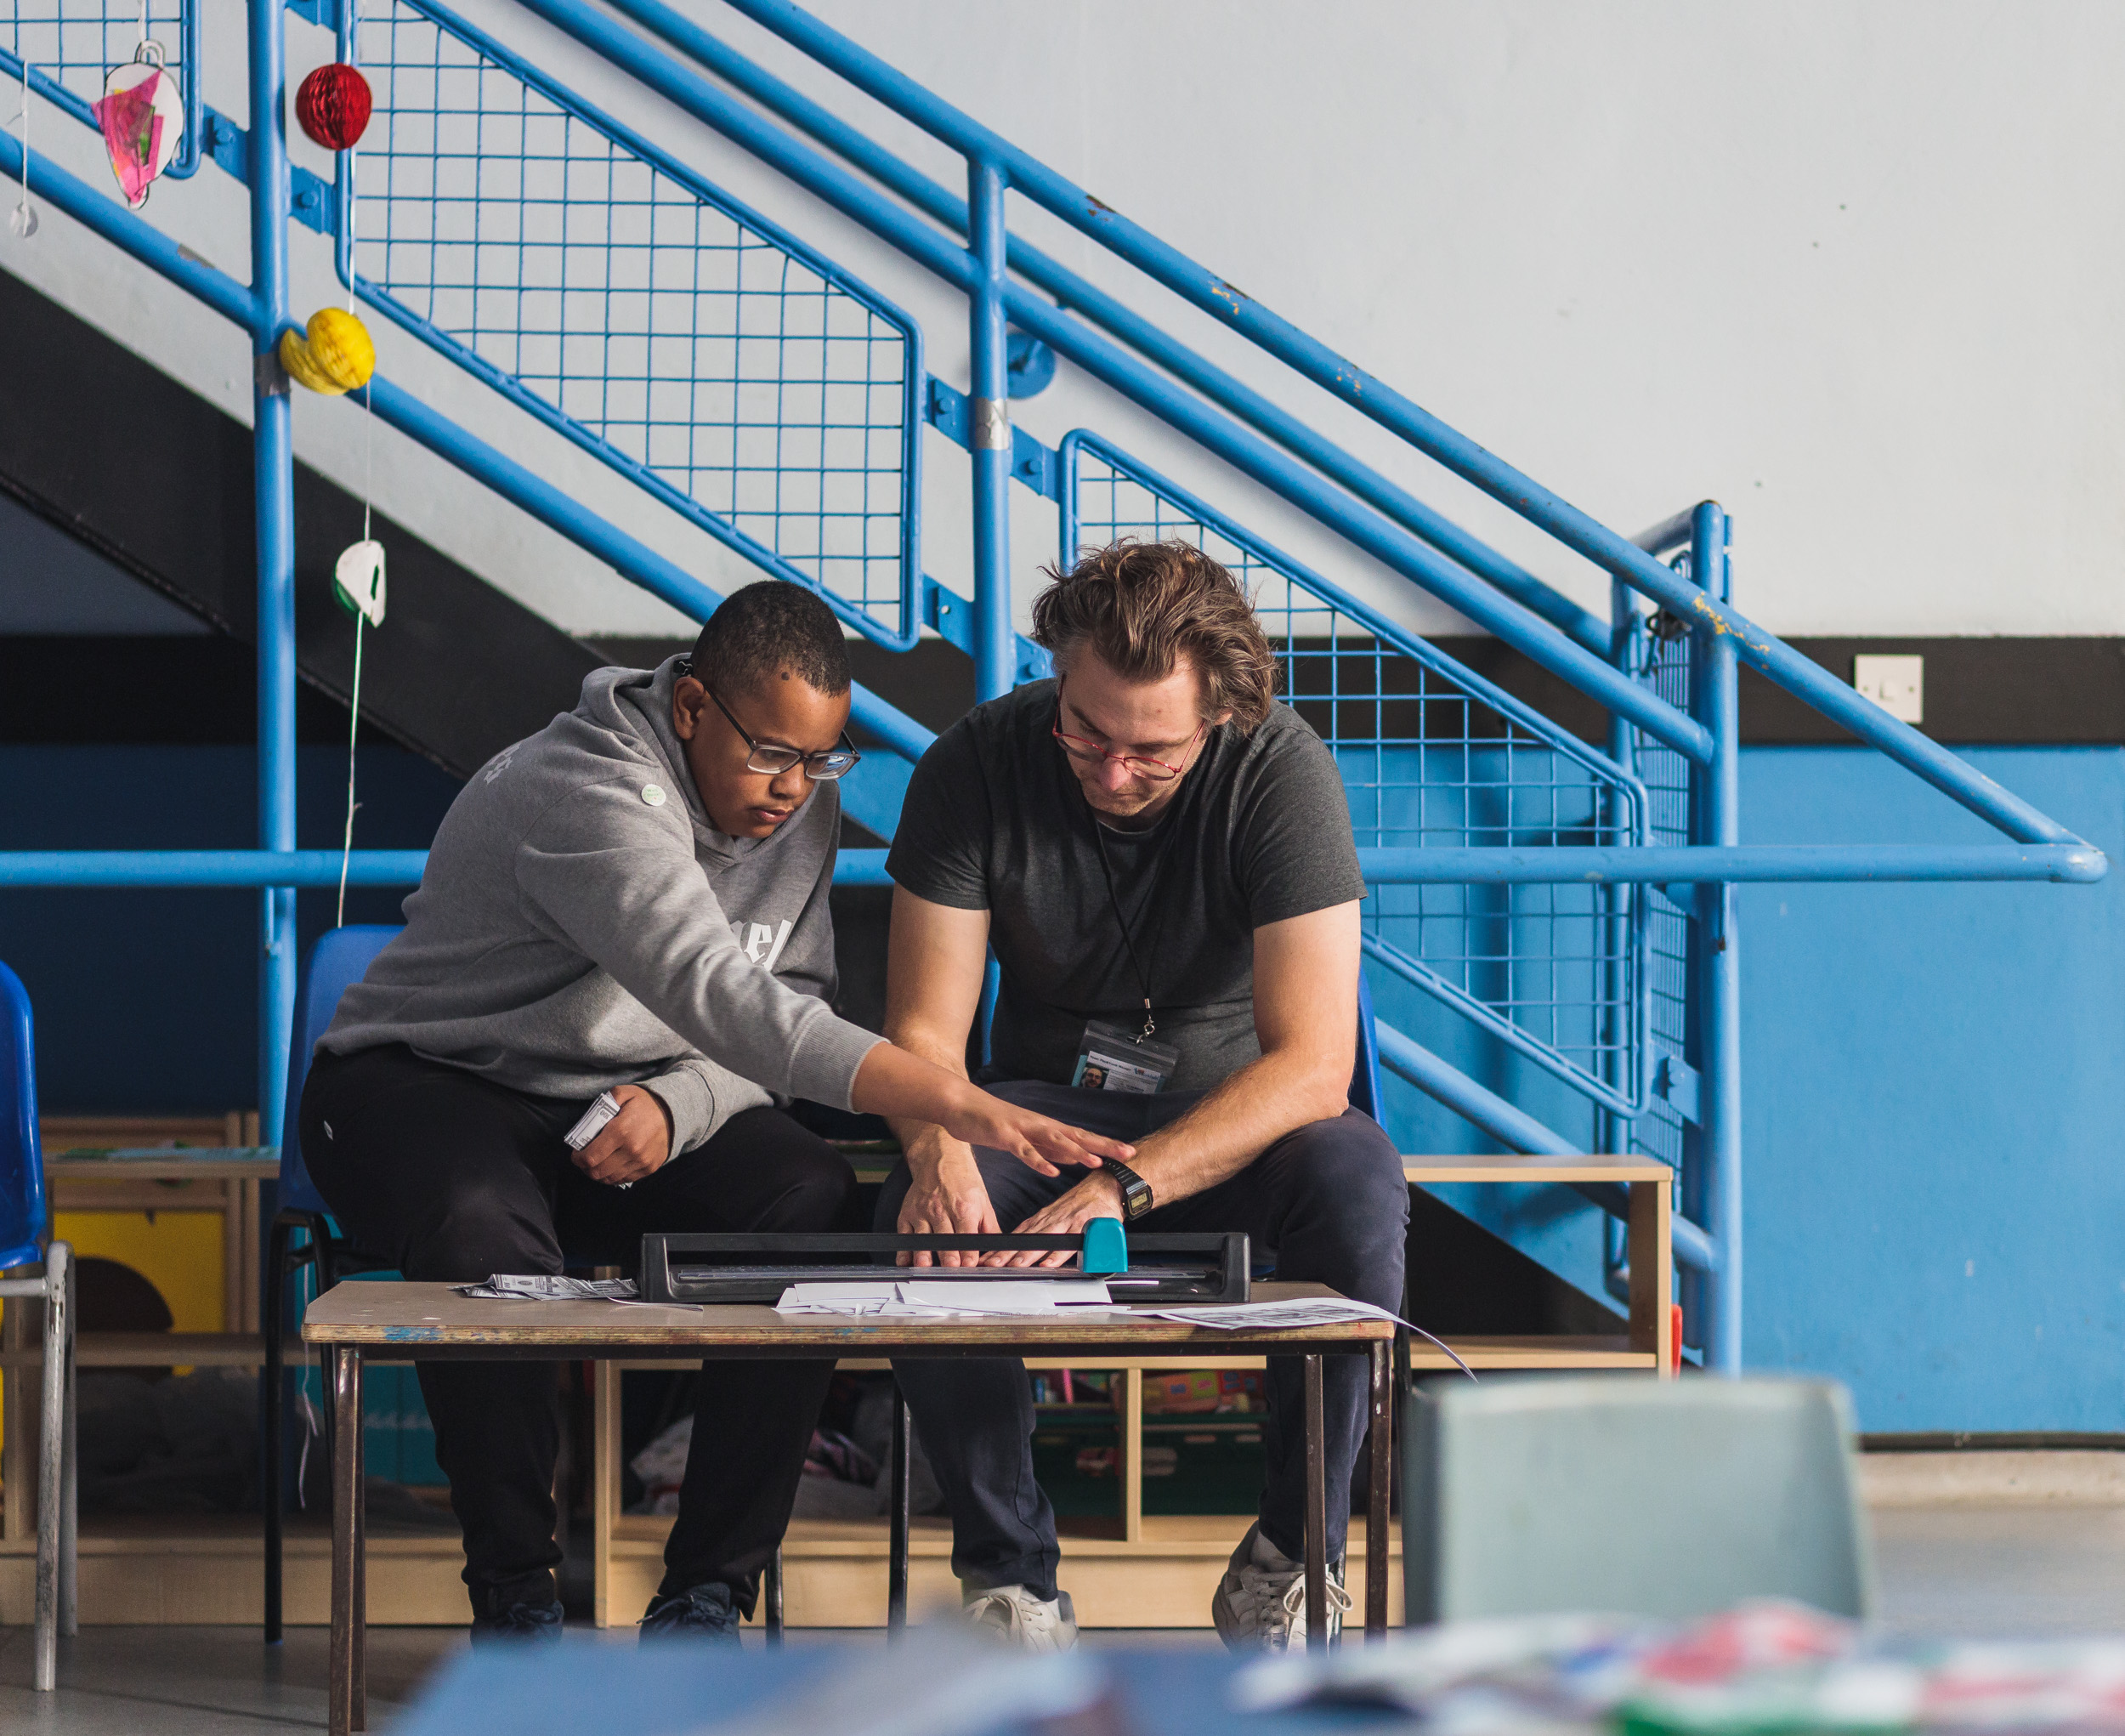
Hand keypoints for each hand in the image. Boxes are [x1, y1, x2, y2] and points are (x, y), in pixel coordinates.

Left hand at [573, 1084, 671, 1186]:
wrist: (675, 1112)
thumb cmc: (645, 1102)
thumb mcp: (623, 1093)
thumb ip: (602, 1104)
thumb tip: (587, 1123)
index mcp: (621, 1131)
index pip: (590, 1157)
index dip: (577, 1159)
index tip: (576, 1154)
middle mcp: (632, 1150)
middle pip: (597, 1172)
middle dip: (585, 1167)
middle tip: (584, 1159)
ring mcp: (642, 1162)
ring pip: (609, 1179)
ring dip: (598, 1173)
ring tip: (597, 1162)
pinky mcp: (649, 1168)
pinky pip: (624, 1179)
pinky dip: (613, 1175)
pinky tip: (611, 1165)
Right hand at [895, 1144, 998, 1267]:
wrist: (939, 1159)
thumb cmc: (963, 1182)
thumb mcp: (983, 1202)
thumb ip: (990, 1228)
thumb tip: (999, 1250)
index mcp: (964, 1208)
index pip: (967, 1235)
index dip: (968, 1252)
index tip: (969, 1266)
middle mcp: (942, 1209)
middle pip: (944, 1238)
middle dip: (947, 1255)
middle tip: (950, 1269)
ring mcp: (923, 1211)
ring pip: (922, 1237)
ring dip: (923, 1253)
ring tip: (925, 1266)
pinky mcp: (908, 1213)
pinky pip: (904, 1234)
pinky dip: (904, 1249)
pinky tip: (905, 1261)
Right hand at [933, 1082, 1134, 1177]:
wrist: (962, 1104)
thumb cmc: (993, 1123)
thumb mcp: (1027, 1139)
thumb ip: (1050, 1149)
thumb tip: (1075, 1158)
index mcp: (1046, 1128)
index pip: (1082, 1137)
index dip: (1106, 1145)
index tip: (1129, 1152)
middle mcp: (1040, 1126)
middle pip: (1077, 1136)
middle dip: (1103, 1146)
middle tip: (1128, 1154)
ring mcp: (1023, 1129)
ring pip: (1054, 1141)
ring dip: (1076, 1152)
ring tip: (1096, 1163)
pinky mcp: (1004, 1135)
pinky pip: (1024, 1150)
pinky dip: (1038, 1161)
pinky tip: (1052, 1171)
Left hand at [988, 1173, 1124, 1268]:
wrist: (1107, 1185)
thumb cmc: (1084, 1202)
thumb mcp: (1059, 1214)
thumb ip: (1043, 1230)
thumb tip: (1024, 1247)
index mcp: (1044, 1219)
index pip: (1018, 1236)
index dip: (1002, 1249)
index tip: (987, 1260)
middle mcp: (1051, 1220)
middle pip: (1025, 1239)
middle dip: (1008, 1253)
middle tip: (992, 1265)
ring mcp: (1067, 1221)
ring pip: (1043, 1240)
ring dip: (1028, 1254)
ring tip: (1014, 1266)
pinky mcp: (1083, 1224)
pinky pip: (1069, 1242)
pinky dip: (1058, 1253)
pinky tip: (1048, 1263)